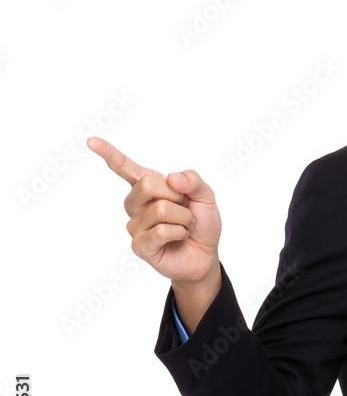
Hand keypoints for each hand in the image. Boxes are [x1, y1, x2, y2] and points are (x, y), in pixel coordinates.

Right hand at [87, 137, 221, 285]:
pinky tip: (179, 236)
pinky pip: (161, 231)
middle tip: (185, 207)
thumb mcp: (206, 196)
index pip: (125, 167)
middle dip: (177, 195)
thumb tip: (171, 178)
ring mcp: (135, 225)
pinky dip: (179, 232)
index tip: (91, 141)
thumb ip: (194, 181)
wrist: (206, 254)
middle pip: (148, 185)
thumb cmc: (201, 222)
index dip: (109, 154)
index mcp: (147, 186)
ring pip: (160, 209)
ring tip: (185, 225)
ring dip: (184, 217)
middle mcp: (135, 203)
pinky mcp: (139, 246)